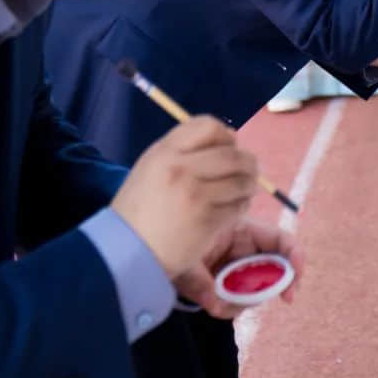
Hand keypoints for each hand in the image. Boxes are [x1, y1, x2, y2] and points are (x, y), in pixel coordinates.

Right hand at [111, 115, 257, 284]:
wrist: (127, 251)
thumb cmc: (139, 209)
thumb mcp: (151, 168)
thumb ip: (183, 152)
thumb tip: (227, 141)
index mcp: (165, 152)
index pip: (210, 126)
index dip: (226, 137)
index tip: (229, 148)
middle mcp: (182, 169)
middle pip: (232, 155)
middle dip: (248, 163)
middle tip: (250, 171)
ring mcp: (196, 196)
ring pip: (241, 181)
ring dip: (248, 185)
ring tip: (244, 191)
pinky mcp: (207, 221)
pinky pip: (238, 207)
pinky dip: (242, 206)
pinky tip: (234, 209)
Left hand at [175, 217, 304, 317]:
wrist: (156, 252)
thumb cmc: (171, 242)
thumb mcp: (182, 259)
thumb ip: (198, 281)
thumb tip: (214, 305)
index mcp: (241, 230)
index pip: (279, 239)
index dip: (295, 255)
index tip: (296, 277)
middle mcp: (246, 247)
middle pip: (279, 264)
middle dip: (283, 282)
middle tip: (287, 299)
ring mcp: (241, 266)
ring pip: (260, 286)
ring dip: (248, 299)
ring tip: (221, 304)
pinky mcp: (232, 282)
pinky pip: (243, 298)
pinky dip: (232, 305)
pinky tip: (215, 304)